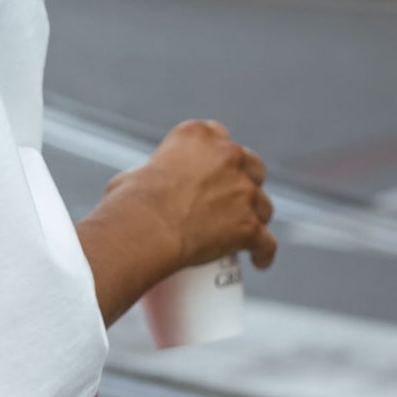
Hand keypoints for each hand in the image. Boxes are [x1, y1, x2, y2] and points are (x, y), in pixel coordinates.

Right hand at [114, 119, 275, 274]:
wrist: (144, 229)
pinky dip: (263, 253)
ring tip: (248, 234)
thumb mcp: (132, 175)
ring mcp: (243, 191)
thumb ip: (147, 174)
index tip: (214, 169)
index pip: (218, 135)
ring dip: (258, 216)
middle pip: (251, 166)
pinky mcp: (249, 224)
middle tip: (232, 201)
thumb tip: (142, 187)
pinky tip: (259, 261)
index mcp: (198, 136)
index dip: (219, 153)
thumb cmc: (129, 203)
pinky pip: (266, 242)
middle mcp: (228, 156)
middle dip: (247, 181)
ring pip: (263, 205)